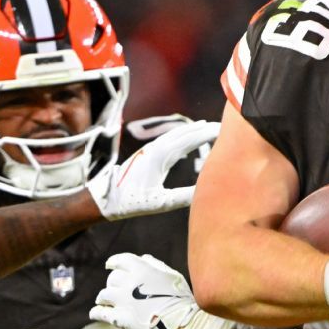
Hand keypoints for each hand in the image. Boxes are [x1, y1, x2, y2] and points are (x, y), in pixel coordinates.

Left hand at [87, 120, 218, 219]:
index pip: (188, 140)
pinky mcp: (146, 154)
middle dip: (202, 129)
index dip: (206, 134)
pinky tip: (185, 139)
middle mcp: (155, 149)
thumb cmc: (131, 201)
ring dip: (191, 130)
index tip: (222, 129)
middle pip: (183, 133)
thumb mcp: (159, 203)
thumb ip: (182, 197)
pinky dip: (181, 136)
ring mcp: (149, 150)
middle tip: (221, 125)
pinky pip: (168, 140)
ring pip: (174, 134)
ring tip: (205, 127)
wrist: (106, 197)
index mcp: (160, 156)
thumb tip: (204, 192)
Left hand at [91, 253, 200, 328]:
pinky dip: (96, 312)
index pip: (120, 261)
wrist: (183, 325)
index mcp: (142, 269)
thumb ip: (155, 265)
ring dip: (103, 298)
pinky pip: (100, 313)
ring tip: (104, 302)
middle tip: (114, 290)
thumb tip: (143, 258)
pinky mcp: (119, 318)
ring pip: (103, 295)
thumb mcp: (172, 276)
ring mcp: (122, 301)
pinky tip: (95, 314)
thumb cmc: (181, 301)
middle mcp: (129, 282)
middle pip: (112, 279)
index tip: (109, 265)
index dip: (113, 262)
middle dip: (112, 284)